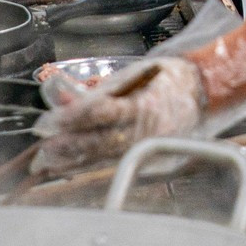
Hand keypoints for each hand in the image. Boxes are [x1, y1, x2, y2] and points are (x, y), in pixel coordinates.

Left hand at [32, 58, 206, 175]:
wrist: (203, 93)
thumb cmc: (165, 79)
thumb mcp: (130, 75)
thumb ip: (96, 91)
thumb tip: (61, 96)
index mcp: (146, 105)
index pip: (103, 113)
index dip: (74, 118)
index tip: (50, 121)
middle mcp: (149, 131)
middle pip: (101, 143)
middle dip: (68, 149)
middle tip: (42, 152)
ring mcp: (151, 150)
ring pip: (106, 160)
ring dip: (74, 164)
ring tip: (48, 164)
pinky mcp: (151, 163)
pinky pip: (116, 167)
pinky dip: (91, 169)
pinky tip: (71, 170)